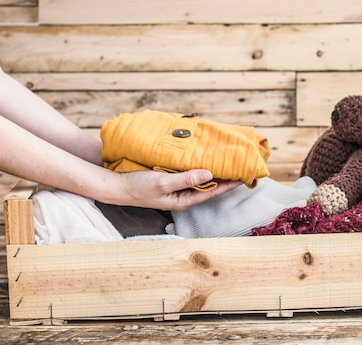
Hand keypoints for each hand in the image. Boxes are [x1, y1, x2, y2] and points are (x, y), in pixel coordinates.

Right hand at [117, 169, 242, 210]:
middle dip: (224, 178)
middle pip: (208, 187)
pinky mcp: (170, 181)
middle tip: (240, 168)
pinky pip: (189, 174)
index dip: (228, 184)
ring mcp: (177, 189)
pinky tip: (204, 161)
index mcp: (183, 200)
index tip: (243, 177)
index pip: (212, 192)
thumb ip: (186, 179)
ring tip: (227, 164)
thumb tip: (209, 175)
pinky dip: (198, 168)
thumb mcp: (163, 182)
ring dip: (213, 172)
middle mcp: (183, 196)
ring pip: (200, 180)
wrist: (118, 186)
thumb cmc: (139, 187)